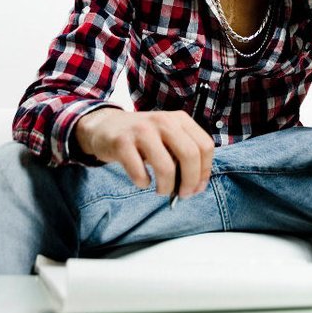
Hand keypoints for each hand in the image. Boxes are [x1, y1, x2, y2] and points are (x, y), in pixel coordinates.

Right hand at [74, 108, 214, 196]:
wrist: (106, 126)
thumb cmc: (143, 137)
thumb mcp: (167, 136)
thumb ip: (183, 154)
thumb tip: (197, 185)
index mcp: (179, 119)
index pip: (205, 145)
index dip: (205, 170)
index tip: (198, 186)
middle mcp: (163, 120)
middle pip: (190, 155)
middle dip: (190, 182)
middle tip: (183, 194)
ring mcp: (142, 130)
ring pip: (166, 167)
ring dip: (167, 187)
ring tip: (162, 190)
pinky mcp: (122, 142)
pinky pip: (139, 172)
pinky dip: (143, 183)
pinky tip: (143, 181)